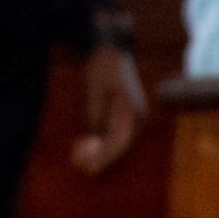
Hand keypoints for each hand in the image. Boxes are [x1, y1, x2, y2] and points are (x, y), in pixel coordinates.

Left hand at [73, 42, 144, 174]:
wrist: (112, 49)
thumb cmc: (101, 69)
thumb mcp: (94, 93)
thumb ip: (95, 118)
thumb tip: (93, 143)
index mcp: (130, 111)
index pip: (117, 143)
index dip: (101, 157)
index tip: (85, 167)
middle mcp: (137, 116)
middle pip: (120, 144)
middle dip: (101, 157)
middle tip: (81, 168)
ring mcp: (135, 115)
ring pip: (120, 140)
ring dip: (103, 151)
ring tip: (83, 161)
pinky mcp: (129, 113)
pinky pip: (119, 132)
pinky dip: (106, 141)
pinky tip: (92, 145)